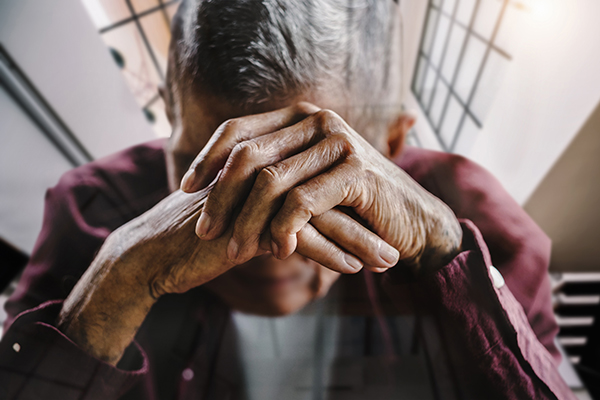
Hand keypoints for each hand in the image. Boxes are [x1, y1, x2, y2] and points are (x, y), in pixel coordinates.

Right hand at [58, 181, 391, 362]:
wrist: (153, 253)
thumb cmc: (198, 234)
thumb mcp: (240, 214)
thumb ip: (271, 206)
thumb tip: (306, 216)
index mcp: (261, 167)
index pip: (318, 179)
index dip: (351, 201)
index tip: (380, 220)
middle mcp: (260, 176)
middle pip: (326, 192)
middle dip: (366, 219)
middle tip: (398, 238)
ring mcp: (253, 199)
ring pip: (319, 215)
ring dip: (357, 239)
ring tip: (388, 259)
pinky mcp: (244, 226)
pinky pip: (297, 238)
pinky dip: (328, 254)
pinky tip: (352, 268)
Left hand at [181, 102, 461, 271]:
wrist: (410, 220)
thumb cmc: (352, 206)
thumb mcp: (307, 183)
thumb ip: (272, 174)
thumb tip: (214, 186)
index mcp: (300, 118)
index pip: (238, 129)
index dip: (207, 158)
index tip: (185, 189)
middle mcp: (317, 121)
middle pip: (248, 155)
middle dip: (219, 197)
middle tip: (204, 230)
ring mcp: (338, 142)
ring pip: (271, 182)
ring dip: (247, 221)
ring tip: (234, 250)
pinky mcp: (356, 170)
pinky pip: (303, 202)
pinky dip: (284, 228)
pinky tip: (277, 251)